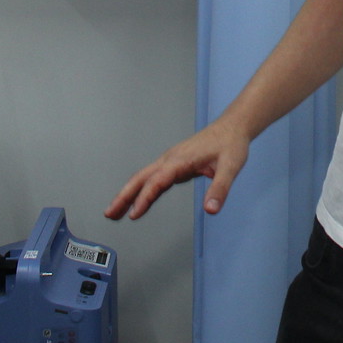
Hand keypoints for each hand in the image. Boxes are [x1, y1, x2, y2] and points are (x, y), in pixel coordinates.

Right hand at [104, 122, 250, 219]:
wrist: (232, 127)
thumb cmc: (231, 144)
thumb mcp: (230, 167)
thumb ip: (220, 189)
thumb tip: (210, 210)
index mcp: (180, 159)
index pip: (157, 181)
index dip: (144, 198)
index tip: (134, 214)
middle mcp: (171, 159)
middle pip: (141, 177)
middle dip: (124, 195)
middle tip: (109, 213)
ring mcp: (171, 161)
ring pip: (144, 177)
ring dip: (129, 193)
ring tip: (115, 211)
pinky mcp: (174, 164)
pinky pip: (153, 178)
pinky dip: (142, 190)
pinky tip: (139, 201)